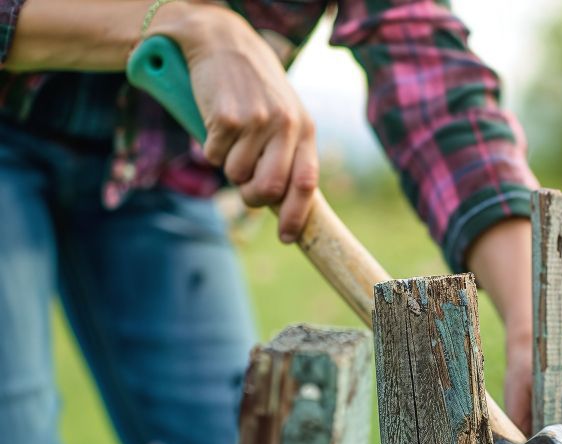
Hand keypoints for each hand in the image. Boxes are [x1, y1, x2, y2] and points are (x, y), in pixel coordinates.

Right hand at [153, 4, 317, 241]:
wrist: (223, 43)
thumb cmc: (255, 88)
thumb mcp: (284, 114)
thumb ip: (288, 152)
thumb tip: (282, 202)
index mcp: (305, 129)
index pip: (306, 184)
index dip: (296, 216)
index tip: (287, 237)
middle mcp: (286, 126)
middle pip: (268, 189)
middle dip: (252, 197)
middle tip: (244, 187)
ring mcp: (257, 121)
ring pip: (236, 176)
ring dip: (228, 165)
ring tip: (231, 138)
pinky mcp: (226, 117)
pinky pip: (213, 156)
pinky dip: (210, 147)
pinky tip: (216, 123)